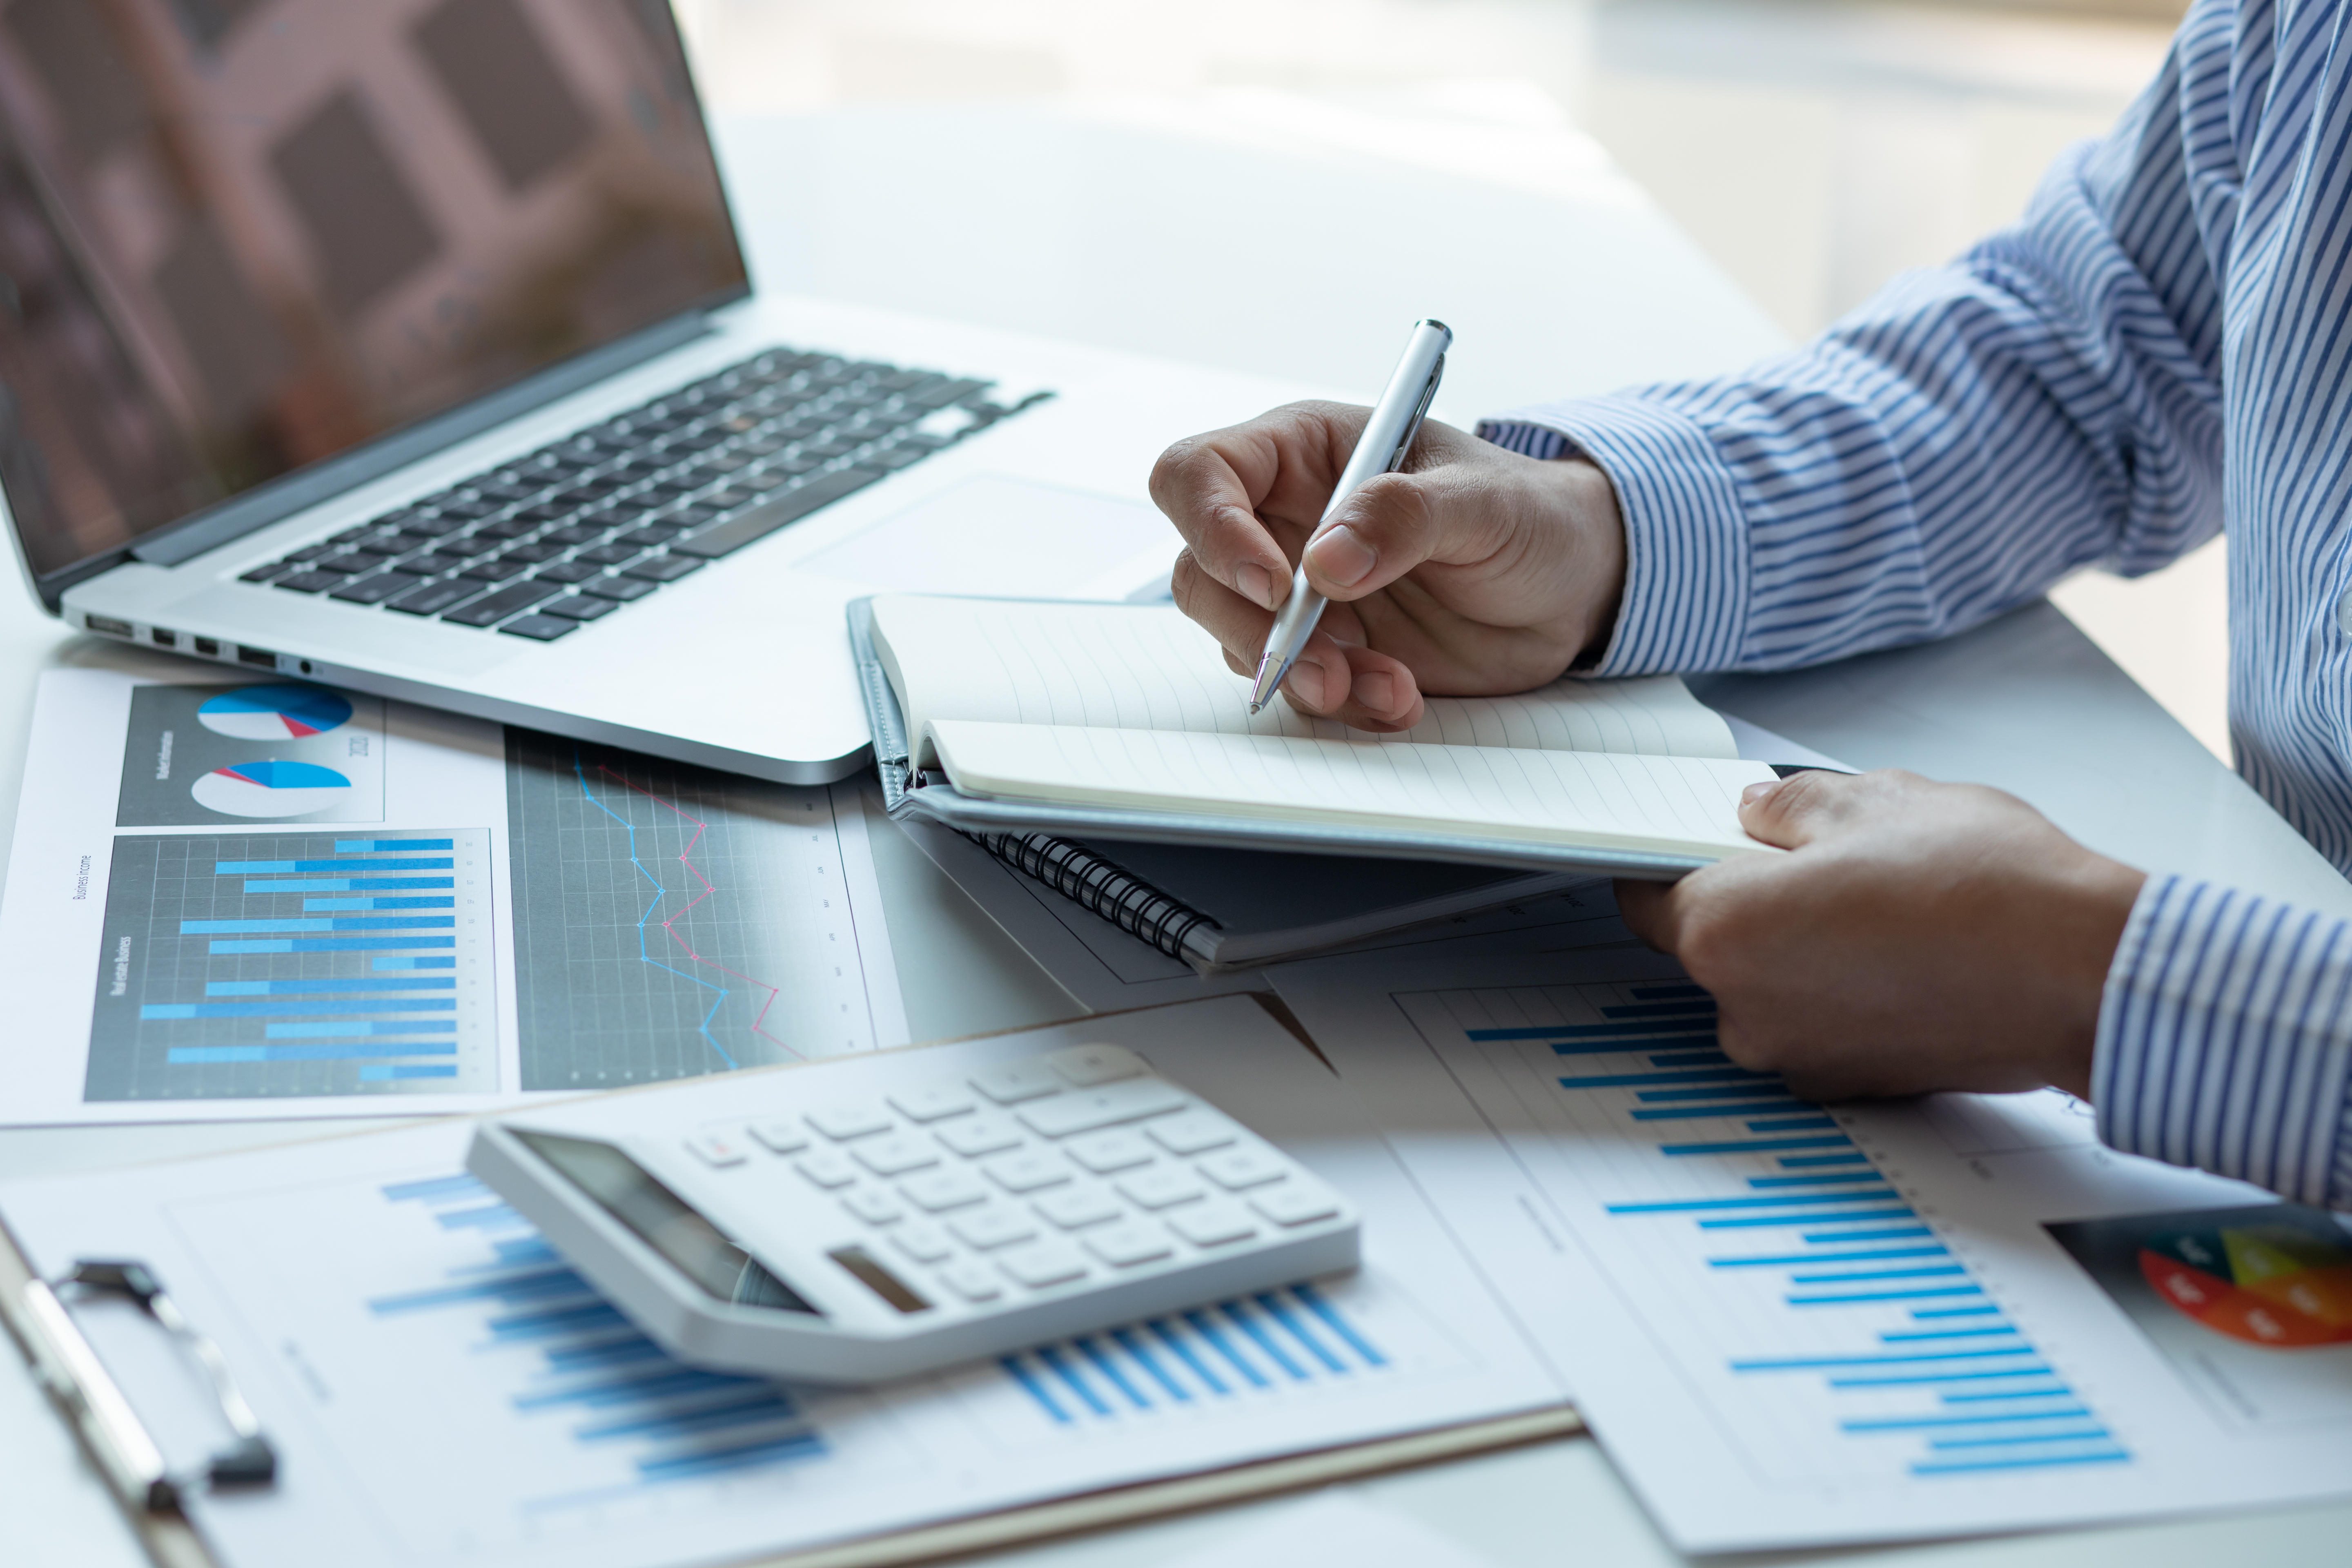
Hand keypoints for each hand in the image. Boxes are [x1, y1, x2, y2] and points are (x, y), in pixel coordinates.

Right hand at [1151, 401, 1626, 730]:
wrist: (1572, 587)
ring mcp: (1300, 592)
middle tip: (1323, 665)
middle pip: (1201, 572)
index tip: (1273, 584)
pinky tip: (1401, 697)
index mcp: (1305, 451)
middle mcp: (1285, 519)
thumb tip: (1324, 560)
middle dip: (1253, 630)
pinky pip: (1297, 687)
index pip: (1202, 473)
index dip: (1213, 526)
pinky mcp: (1327, 650)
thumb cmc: (1528, 514)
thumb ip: (1403, 516)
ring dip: (1305, 678)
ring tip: (1388, 685)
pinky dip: (1345, 705)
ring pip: (1241, 641)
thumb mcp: (1483, 500)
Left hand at [1615, 770, 2145, 1101]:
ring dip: (1807, 948)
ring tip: (1886, 905)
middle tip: (1825, 859)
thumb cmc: (1986, 885)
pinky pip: (1825, 1025)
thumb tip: (1758, 810)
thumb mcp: (1877, 799)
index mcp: (1725, 933)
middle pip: (1715, 945)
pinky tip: (1911, 955)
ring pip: (1773, 987)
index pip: (1646, 897)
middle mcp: (1745, 1012)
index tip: (1696, 841)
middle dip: (1755, 902)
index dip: (1667, 861)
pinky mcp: (1854, 1086)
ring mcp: (1800, 1059)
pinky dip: (1850, 992)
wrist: (2086, 976)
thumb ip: (1794, 804)